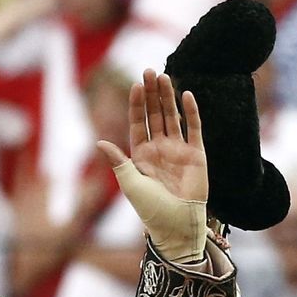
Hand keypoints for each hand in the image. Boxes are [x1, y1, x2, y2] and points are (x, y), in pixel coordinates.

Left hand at [97, 70, 207, 260]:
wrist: (177, 225)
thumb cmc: (151, 209)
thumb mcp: (130, 184)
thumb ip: (118, 161)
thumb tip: (99, 142)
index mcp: (141, 155)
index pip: (137, 122)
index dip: (136, 104)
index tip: (134, 85)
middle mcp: (159, 148)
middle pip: (154, 115)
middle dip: (152, 94)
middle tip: (149, 71)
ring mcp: (178, 150)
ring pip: (172, 117)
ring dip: (168, 98)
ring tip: (164, 77)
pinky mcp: (197, 154)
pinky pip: (194, 128)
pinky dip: (191, 112)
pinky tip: (186, 95)